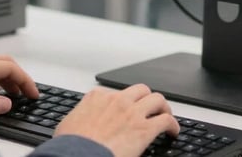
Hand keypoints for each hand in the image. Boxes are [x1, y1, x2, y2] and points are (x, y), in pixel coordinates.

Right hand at [54, 84, 179, 156]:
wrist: (79, 155)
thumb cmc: (72, 144)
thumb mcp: (69, 124)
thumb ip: (79, 118)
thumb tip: (76, 125)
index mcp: (97, 97)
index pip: (115, 92)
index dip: (123, 102)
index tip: (126, 109)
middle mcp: (117, 100)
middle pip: (140, 90)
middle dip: (147, 98)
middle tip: (151, 108)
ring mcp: (132, 112)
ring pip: (157, 99)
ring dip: (163, 107)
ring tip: (165, 115)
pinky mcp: (145, 128)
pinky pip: (166, 120)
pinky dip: (172, 125)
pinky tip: (172, 132)